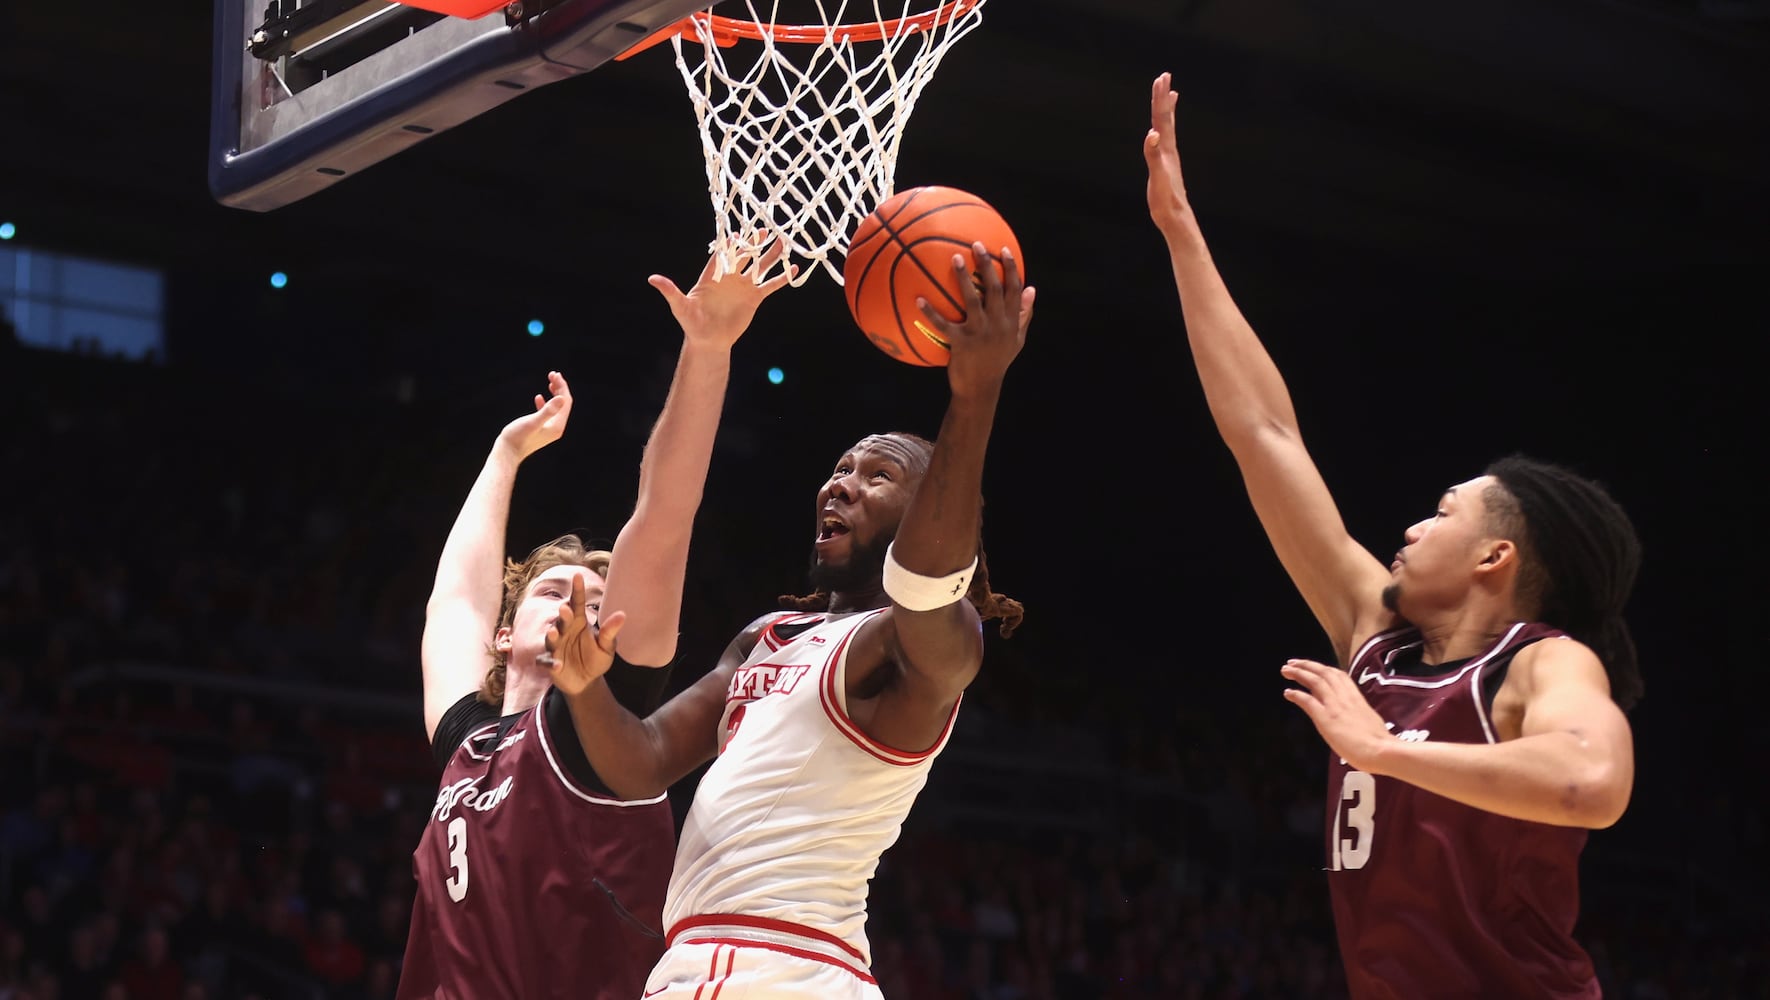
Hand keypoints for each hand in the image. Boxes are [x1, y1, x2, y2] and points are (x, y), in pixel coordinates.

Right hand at [495, 370, 571, 461]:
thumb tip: (562, 398)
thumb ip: (548, 410)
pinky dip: (545, 403)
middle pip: (563, 403)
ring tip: (549, 381)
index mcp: (557, 425)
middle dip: (560, 388)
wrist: (507, 453)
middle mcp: (556, 428)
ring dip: (554, 393)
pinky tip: (538, 397)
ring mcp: (548, 430)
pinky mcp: (539, 430)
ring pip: (555, 407)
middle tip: (553, 374)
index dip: (562, 387)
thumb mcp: (533, 422)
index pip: (565, 402)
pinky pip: (547, 414)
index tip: (555, 374)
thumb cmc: (517, 437)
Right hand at [541, 574, 625, 697]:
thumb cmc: (596, 658)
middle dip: (563, 615)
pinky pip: (546, 661)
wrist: (587, 682)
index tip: (578, 576)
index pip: (577, 603)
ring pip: (551, 638)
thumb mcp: (607, 646)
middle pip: (562, 620)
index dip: (577, 590)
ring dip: (551, 635)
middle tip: (566, 608)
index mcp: (578, 623)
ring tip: (554, 632)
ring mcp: (556, 647)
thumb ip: (610, 631)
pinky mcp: (551, 663)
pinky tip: (557, 665)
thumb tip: (622, 615)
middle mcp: (564, 631)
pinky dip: (550, 663)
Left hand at [648, 231, 797, 350]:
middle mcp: (729, 276)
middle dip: (754, 243)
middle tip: (765, 229)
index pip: (721, 255)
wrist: (709, 340)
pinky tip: (793, 268)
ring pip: (760, 266)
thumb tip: (652, 279)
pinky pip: (770, 285)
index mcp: (712, 275)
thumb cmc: (692, 323)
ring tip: (784, 241)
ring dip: (771, 255)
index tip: (736, 234)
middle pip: (744, 255)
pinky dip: (782, 278)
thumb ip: (670, 291)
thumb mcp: (680, 306)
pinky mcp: (754, 298)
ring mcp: (743, 286)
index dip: (728, 244)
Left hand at [917, 241, 1033, 398]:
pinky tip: (919, 299)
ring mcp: (980, 333)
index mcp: (1012, 322)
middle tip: (977, 245)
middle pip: (995, 289)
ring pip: (972, 300)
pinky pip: (944, 324)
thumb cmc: (997, 361)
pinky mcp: (961, 343)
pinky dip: (931, 312)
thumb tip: (1032, 289)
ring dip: (963, 278)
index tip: (1004, 250)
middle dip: (988, 264)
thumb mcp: (1016, 340)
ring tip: (955, 258)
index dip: (1011, 268)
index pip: (1015, 290)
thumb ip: (1024, 314)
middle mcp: (998, 325)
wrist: (981, 389)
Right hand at [1144, 71, 1190, 232]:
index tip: (1161, 78)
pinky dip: (1165, 129)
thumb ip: (1154, 156)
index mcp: (1166, 149)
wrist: (1176, 218)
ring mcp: (1169, 157)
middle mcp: (1169, 150)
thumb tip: (1152, 134)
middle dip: (1163, 97)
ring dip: (1167, 110)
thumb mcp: (1157, 178)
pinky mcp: (1166, 166)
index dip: (1159, 98)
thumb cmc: (1165, 201)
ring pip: (1168, 128)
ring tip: (1170, 94)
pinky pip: (1165, 140)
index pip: (1161, 119)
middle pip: (1165, 118)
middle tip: (1164, 77)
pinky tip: (1163, 130)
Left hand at [1280, 659, 1395, 772]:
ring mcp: (1335, 706)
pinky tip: (1288, 693)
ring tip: (1286, 670)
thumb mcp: (1371, 721)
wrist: (1381, 751)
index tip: (1315, 667)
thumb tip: (1355, 719)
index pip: (1340, 676)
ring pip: (1314, 681)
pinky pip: (1307, 701)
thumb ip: (1360, 716)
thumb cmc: (1381, 744)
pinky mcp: (1325, 717)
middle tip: (1293, 662)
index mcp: (1357, 698)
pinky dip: (1296, 694)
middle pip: (1325, 673)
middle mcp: (1345, 697)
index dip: (1325, 669)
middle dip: (1308, 665)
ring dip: (1299, 673)